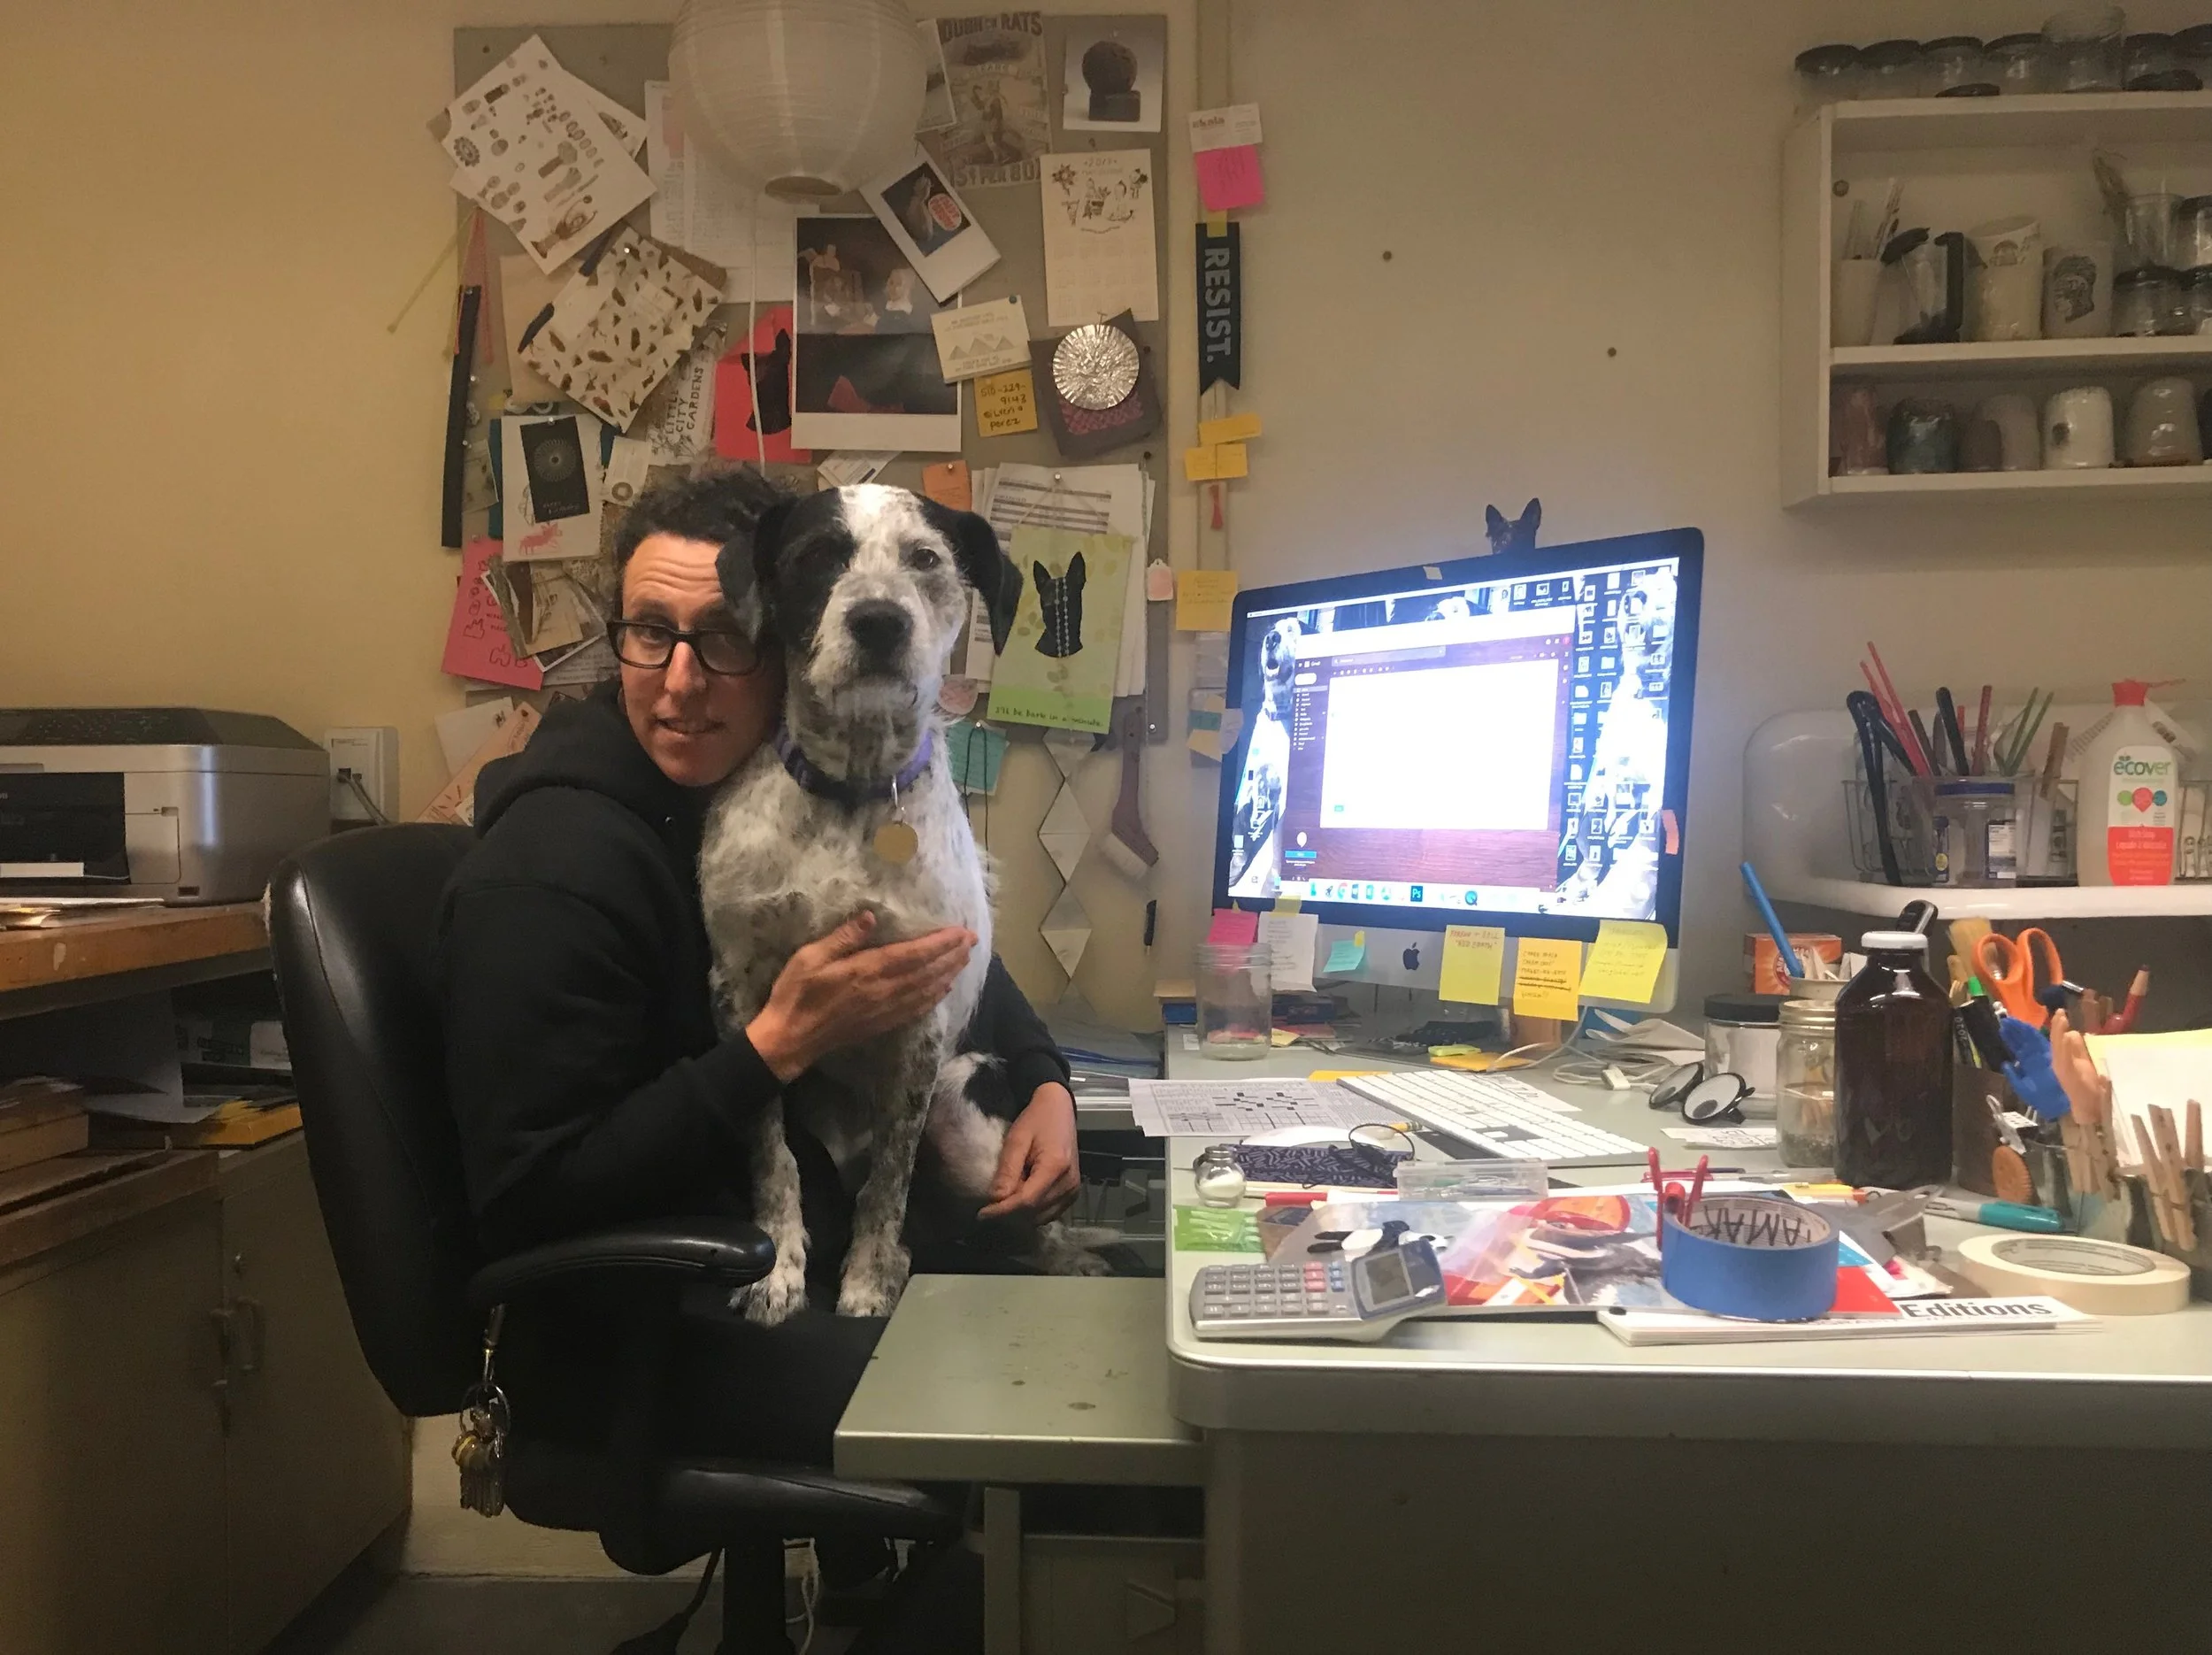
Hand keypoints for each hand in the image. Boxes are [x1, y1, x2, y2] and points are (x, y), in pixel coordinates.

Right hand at [746, 913, 975, 1082]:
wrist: (790, 1039)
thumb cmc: (795, 993)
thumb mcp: (810, 957)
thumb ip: (843, 937)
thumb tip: (872, 917)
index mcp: (867, 970)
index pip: (914, 954)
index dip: (941, 943)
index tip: (961, 931)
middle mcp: (883, 990)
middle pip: (927, 971)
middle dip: (952, 955)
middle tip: (972, 940)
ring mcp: (884, 1010)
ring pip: (926, 990)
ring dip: (948, 973)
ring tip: (965, 960)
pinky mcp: (881, 1024)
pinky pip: (916, 1009)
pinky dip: (933, 997)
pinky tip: (942, 990)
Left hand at [978, 1082, 1079, 1221]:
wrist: (1059, 1110)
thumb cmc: (1036, 1121)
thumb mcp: (1016, 1140)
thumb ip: (1008, 1170)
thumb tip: (996, 1199)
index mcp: (1055, 1166)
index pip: (1026, 1200)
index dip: (1003, 1211)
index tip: (982, 1214)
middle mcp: (1068, 1183)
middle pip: (1034, 1212)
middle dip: (1009, 1213)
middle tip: (990, 1206)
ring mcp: (1073, 1190)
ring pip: (1041, 1217)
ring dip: (1020, 1214)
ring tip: (1006, 1200)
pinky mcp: (1072, 1193)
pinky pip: (1050, 1213)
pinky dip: (1033, 1212)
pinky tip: (1021, 1199)